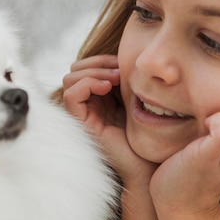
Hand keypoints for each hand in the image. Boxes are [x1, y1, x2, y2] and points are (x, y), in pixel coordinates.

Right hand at [62, 55, 156, 184]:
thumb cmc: (149, 134)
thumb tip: (126, 55)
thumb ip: (129, 79)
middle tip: (119, 70)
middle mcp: (89, 103)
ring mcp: (83, 113)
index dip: (103, 58)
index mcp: (101, 96)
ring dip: (93, 71)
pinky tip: (107, 88)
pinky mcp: (81, 123)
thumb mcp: (139, 97)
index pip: (88, 65)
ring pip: (70, 77)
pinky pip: (71, 95)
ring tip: (115, 79)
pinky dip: (87, 84)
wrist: (148, 164)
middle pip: (76, 68)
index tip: (123, 63)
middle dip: (97, 62)